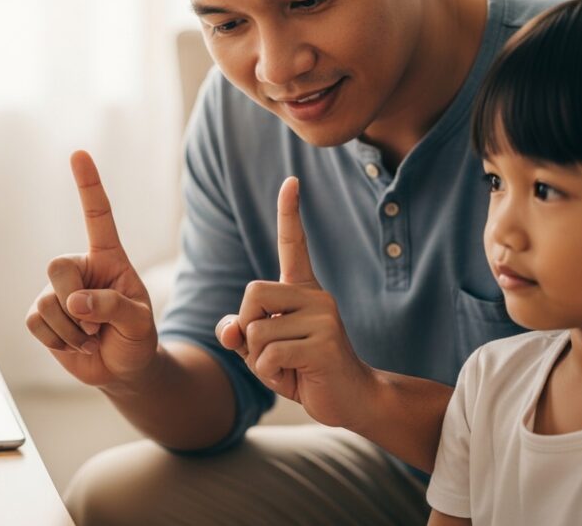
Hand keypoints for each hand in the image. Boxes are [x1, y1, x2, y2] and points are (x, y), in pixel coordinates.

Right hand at [25, 150, 156, 386]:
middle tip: (98, 325)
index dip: (88, 186)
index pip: (98, 216)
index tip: (79, 154)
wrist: (122, 369)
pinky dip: (59, 341)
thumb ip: (113, 307)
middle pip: (57, 267)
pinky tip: (76, 344)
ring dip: (73, 330)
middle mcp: (80, 267)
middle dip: (76, 301)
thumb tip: (75, 302)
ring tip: (92, 336)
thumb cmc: (137, 337)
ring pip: (47, 302)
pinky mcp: (41, 315)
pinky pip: (36, 323)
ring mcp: (57, 291)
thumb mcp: (139, 322)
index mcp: (109, 257)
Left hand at [215, 177, 373, 427]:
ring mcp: (324, 318)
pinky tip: (295, 379)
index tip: (291, 180)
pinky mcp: (324, 344)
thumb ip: (241, 333)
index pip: (293, 244)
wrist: (352, 400)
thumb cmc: (304, 370)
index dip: (289, 213)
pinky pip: (269, 355)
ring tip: (289, 369)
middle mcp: (316, 296)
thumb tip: (229, 331)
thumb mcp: (264, 350)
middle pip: (252, 294)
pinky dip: (270, 375)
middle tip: (269, 352)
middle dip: (246, 328)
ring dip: (259, 361)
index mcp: (303, 291)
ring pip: (257, 332)